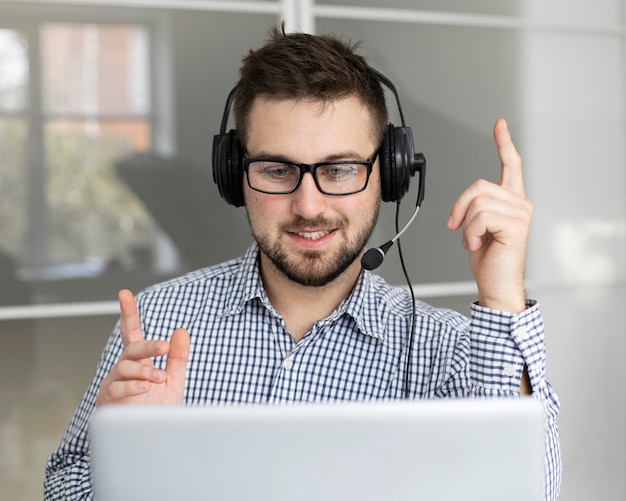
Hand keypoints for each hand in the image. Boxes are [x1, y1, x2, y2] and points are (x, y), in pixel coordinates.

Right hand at [96, 289, 189, 405]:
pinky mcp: (108, 401)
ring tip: (159, 378)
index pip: (132, 333)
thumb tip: (180, 331)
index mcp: (139, 361)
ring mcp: (114, 383)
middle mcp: (124, 369)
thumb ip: (177, 357)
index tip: (125, 294)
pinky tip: (144, 387)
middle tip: (164, 348)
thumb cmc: (159, 410)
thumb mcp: (174, 380)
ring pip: (125, 367)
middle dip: (148, 346)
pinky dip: (131, 387)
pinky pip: (116, 389)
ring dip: (145, 371)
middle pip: (132, 348)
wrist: (153, 439)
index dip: (129, 313)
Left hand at [446, 119, 531, 312]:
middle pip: (478, 186)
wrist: (495, 284)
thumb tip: (463, 205)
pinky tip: (478, 244)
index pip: (511, 165)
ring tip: (474, 240)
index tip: (500, 125)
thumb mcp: (477, 227)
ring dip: (466, 225)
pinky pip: (479, 217)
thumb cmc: (488, 258)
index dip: (504, 144)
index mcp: (511, 201)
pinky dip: (470, 232)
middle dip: (460, 207)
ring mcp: (521, 213)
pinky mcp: (516, 224)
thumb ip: (476, 207)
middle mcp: (520, 203)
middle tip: (458, 228)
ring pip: (477, 202)